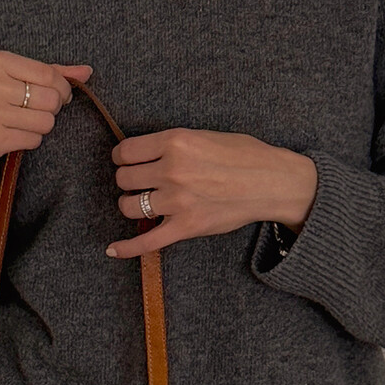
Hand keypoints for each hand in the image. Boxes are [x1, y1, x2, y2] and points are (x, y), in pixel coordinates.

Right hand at [0, 50, 93, 180]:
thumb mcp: (5, 74)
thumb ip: (47, 71)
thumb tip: (87, 71)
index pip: (49, 74)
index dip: (62, 88)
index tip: (58, 95)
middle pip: (51, 100)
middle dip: (51, 108)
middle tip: (36, 110)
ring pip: (46, 122)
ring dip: (40, 126)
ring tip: (22, 122)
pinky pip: (33, 140)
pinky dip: (29, 139)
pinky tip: (13, 134)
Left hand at [107, 128, 317, 258]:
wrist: (272, 182)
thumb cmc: (244, 155)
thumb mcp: (202, 134)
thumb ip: (171, 144)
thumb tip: (144, 155)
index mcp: (174, 141)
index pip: (125, 151)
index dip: (122, 158)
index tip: (128, 162)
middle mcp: (171, 170)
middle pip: (124, 178)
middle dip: (129, 180)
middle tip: (142, 182)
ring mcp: (177, 201)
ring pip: (128, 206)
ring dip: (130, 205)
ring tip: (144, 203)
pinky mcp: (185, 227)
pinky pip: (147, 241)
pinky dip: (127, 248)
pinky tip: (112, 250)